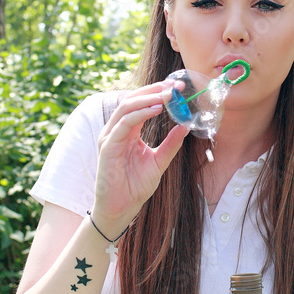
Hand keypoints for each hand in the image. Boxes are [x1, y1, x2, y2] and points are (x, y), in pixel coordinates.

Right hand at [90, 81, 189, 236]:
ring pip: (127, 107)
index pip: (141, 104)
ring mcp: (110, 137)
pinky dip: (141, 113)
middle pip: (133, 100)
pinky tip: (157, 109)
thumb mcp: (159, 161)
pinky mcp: (107, 146)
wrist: (122, 208)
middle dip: (155, 90)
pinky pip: (124, 123)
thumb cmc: (135, 186)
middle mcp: (117, 130)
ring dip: (149, 98)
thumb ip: (171, 144)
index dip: (158, 93)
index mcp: (128, 131)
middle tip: (176, 86)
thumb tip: (186, 125)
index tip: (178, 88)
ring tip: (168, 95)